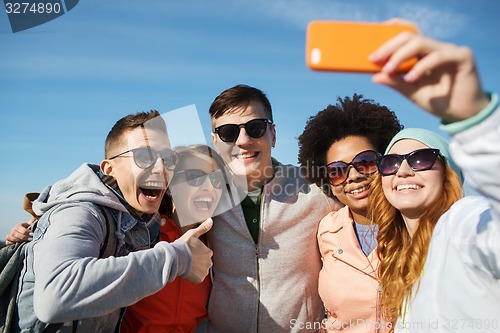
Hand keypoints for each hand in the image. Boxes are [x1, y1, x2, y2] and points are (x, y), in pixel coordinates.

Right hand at [6, 217, 35, 244]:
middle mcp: (13, 230)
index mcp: (18, 226)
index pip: (20, 228)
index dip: (26, 231)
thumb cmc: (26, 228)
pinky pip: (7, 242)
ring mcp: (10, 235)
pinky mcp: (8, 240)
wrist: (21, 233)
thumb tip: (37, 216)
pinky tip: (17, 244)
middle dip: (23, 237)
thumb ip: (33, 221)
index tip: (32, 234)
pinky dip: (11, 243)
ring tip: (25, 242)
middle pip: (15, 234)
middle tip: (30, 239)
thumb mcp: (29, 224)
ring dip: (19, 240)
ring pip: (11, 238)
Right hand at [178, 218, 212, 283]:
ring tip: (187, 264)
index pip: (205, 253)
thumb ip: (203, 228)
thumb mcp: (193, 234)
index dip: (197, 252)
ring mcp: (204, 271)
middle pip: (204, 262)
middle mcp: (209, 262)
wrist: (174, 258)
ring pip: (201, 270)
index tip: (190, 252)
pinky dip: (193, 276)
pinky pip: (198, 278)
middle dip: (198, 261)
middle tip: (188, 258)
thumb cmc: (183, 245)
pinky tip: (187, 271)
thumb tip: (211, 220)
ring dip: (196, 269)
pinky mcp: (199, 279)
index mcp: (209, 252)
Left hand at [369, 29, 489, 121]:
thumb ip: (395, 82)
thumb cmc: (439, 102)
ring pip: (421, 43)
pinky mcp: (462, 56)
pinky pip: (438, 56)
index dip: (389, 37)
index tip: (371, 52)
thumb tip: (374, 76)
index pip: (406, 36)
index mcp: (424, 54)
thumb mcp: (412, 92)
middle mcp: (436, 49)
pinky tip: (411, 78)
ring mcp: (449, 50)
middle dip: (389, 47)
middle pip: (410, 37)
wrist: (463, 116)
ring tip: (389, 69)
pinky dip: (422, 66)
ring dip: (401, 55)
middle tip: (374, 59)